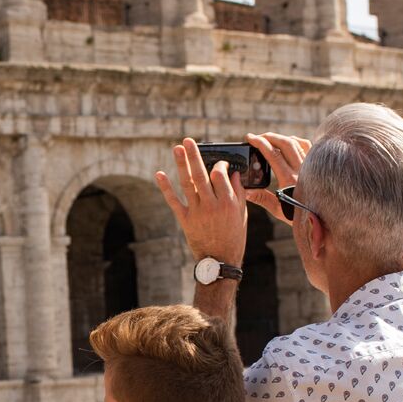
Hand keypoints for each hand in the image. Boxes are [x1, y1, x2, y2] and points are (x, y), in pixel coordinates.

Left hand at [157, 139, 247, 266]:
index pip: (220, 174)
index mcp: (228, 202)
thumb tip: (234, 174)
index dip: (218, 164)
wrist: (220, 261)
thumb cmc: (234, 237)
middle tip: (188, 140)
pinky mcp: (185, 219)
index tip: (218, 163)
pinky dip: (166, 187)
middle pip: (202, 174)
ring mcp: (197, 212)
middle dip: (195, 155)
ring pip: (188, 183)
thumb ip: (238, 194)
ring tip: (177, 148)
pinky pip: (174, 201)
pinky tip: (160, 174)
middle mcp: (212, 205)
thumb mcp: (242, 215)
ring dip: (181, 165)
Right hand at [245, 132, 310, 217]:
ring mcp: (311, 165)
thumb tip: (245, 190)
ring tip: (269, 139)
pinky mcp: (316, 164)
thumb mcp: (277, 209)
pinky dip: (295, 140)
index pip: (274, 155)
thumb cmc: (298, 215)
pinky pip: (306, 145)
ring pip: (296, 142)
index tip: (250, 138)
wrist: (321, 217)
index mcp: (290, 180)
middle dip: (269, 137)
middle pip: (285, 143)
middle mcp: (302, 170)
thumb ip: (261, 198)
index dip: (260, 143)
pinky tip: (287, 142)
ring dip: (280, 138)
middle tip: (257, 137)